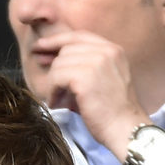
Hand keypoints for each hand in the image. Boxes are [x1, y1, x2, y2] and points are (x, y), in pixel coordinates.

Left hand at [35, 30, 148, 160]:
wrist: (123, 128)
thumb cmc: (110, 110)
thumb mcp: (103, 78)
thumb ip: (86, 64)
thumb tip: (51, 57)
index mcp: (113, 50)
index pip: (78, 36)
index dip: (57, 40)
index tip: (40, 46)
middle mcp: (107, 51)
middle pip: (66, 50)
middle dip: (55, 69)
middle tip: (52, 89)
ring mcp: (97, 62)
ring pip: (59, 64)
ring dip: (54, 84)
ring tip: (60, 100)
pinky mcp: (85, 77)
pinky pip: (56, 77)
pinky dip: (53, 92)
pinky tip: (57, 104)